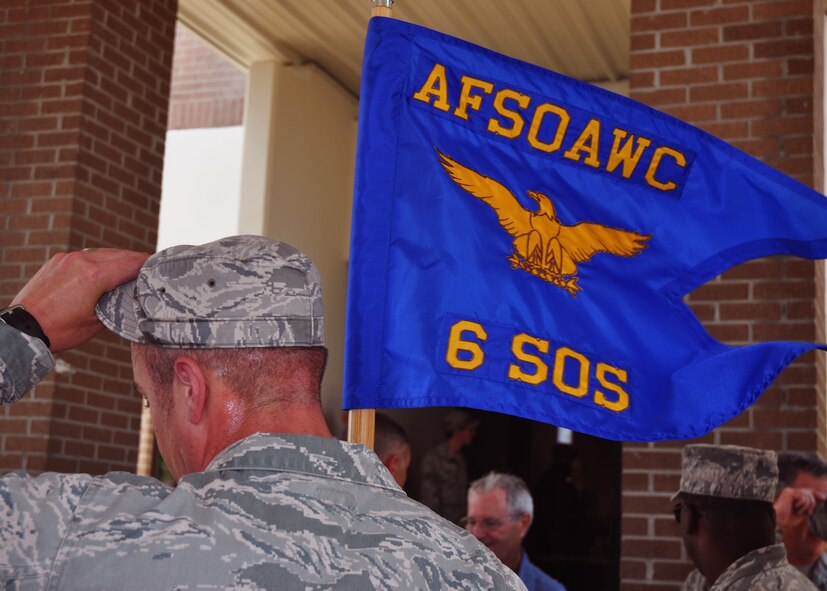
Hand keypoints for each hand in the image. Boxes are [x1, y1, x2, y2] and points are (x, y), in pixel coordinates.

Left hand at [11, 248, 147, 351]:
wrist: (23, 329)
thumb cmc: (59, 330)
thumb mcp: (97, 322)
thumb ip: (117, 303)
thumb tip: (129, 297)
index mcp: (95, 276)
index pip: (131, 262)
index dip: (148, 265)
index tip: (159, 268)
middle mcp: (82, 261)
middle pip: (119, 254)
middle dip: (135, 261)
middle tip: (147, 270)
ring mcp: (67, 259)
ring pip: (102, 253)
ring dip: (116, 260)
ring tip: (126, 272)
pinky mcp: (56, 261)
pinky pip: (84, 256)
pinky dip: (97, 262)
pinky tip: (101, 273)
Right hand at [774, 486, 825, 528]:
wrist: (778, 520)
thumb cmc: (787, 518)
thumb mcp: (801, 512)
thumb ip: (807, 506)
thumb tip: (815, 501)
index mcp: (793, 496)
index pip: (807, 491)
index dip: (816, 494)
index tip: (823, 499)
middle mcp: (791, 491)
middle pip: (808, 492)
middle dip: (812, 503)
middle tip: (808, 512)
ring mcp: (790, 491)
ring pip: (807, 495)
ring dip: (806, 506)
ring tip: (798, 511)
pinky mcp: (789, 493)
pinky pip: (802, 497)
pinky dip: (802, 504)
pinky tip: (795, 507)